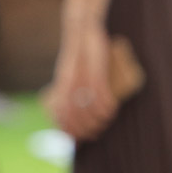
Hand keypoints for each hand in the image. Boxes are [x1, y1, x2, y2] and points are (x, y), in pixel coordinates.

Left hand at [44, 22, 118, 140]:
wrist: (83, 30)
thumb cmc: (80, 55)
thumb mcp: (70, 73)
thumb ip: (69, 91)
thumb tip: (73, 113)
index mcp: (61, 85)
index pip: (60, 114)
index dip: (67, 131)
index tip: (77, 142)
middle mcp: (69, 84)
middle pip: (74, 115)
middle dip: (84, 130)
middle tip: (93, 135)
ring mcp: (83, 79)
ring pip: (88, 108)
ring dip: (98, 121)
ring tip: (104, 124)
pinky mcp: (97, 72)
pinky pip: (102, 96)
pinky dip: (108, 107)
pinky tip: (111, 112)